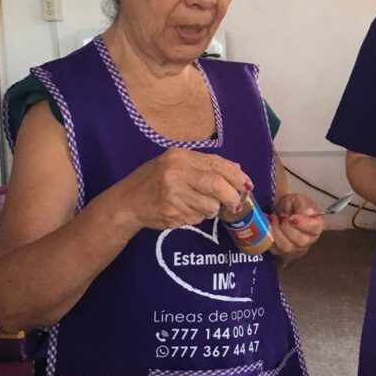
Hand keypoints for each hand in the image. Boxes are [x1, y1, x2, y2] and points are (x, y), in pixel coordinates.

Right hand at [119, 148, 250, 230]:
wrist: (128, 202)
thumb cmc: (155, 180)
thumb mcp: (177, 164)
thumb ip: (206, 165)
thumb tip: (237, 168)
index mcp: (180, 157)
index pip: (216, 164)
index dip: (235, 176)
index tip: (247, 185)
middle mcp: (176, 174)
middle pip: (216, 186)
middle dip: (232, 197)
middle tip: (236, 204)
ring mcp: (173, 196)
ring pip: (210, 206)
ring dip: (212, 209)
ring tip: (200, 205)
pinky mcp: (172, 214)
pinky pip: (197, 218)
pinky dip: (197, 217)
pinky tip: (184, 210)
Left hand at [269, 193, 323, 263]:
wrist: (279, 213)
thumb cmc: (291, 207)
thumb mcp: (297, 199)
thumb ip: (303, 204)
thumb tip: (308, 212)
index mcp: (316, 225)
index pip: (315, 228)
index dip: (304, 224)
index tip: (292, 217)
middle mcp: (308, 240)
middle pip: (301, 241)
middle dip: (288, 228)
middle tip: (281, 216)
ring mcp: (295, 248)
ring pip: (287, 247)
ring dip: (277, 232)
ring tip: (273, 219)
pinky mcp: (281, 252)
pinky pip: (274, 249)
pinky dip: (269, 236)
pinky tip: (267, 225)